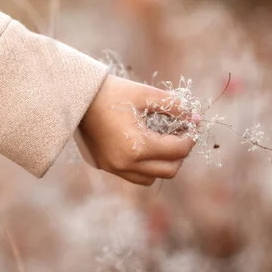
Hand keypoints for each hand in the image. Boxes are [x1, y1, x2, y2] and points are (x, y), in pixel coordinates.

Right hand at [78, 75, 195, 185]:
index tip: (192, 122)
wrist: (78, 98)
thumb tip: (193, 116)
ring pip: (152, 178)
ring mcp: (115, 167)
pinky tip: (145, 147)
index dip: (191, 136)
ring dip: (164, 164)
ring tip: (164, 143)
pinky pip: (134, 175)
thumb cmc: (112, 93)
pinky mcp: (106, 166)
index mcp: (138, 146)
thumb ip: (174, 106)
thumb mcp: (146, 94)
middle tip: (182, 134)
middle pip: (169, 170)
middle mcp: (126, 163)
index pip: (178, 150)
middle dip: (181, 153)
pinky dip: (146, 166)